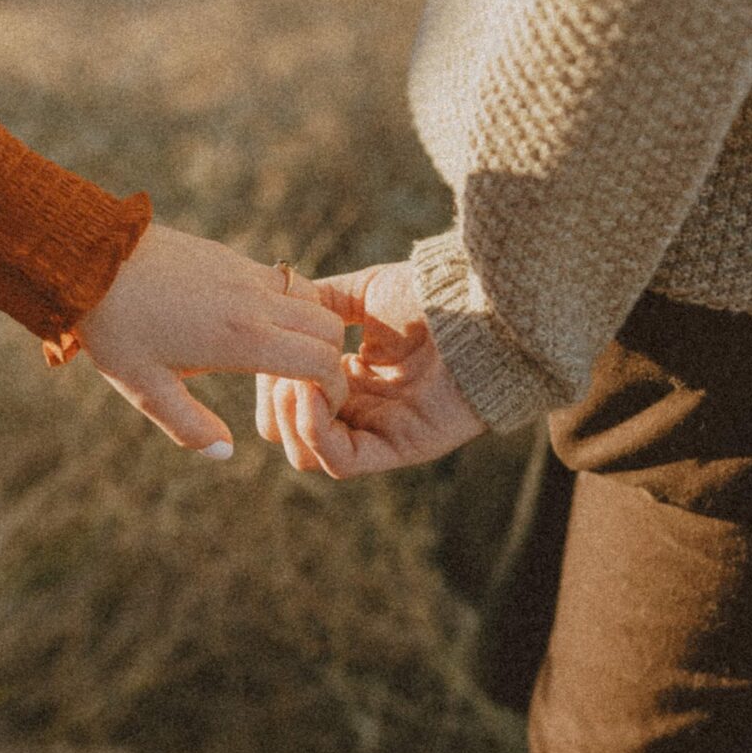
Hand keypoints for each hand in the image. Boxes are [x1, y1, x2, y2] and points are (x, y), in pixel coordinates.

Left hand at [76, 223, 347, 454]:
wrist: (89, 257)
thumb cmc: (115, 328)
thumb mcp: (145, 389)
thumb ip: (190, 427)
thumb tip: (225, 453)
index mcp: (241, 338)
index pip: (320, 361)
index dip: (332, 389)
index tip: (319, 406)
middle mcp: (253, 301)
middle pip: (328, 327)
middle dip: (330, 358)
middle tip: (307, 385)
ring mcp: (244, 273)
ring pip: (311, 298)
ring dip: (312, 326)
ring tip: (285, 355)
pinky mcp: (230, 258)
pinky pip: (281, 280)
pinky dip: (289, 304)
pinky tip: (256, 326)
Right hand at [256, 259, 484, 477]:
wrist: (482, 308)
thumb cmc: (433, 295)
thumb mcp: (366, 291)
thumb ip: (322, 300)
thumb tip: (282, 302)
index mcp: (350, 379)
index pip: (288, 401)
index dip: (270, 382)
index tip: (269, 348)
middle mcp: (361, 411)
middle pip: (289, 434)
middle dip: (273, 404)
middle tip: (282, 368)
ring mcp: (378, 433)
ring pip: (306, 454)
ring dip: (289, 418)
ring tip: (298, 378)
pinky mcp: (398, 449)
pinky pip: (340, 461)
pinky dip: (314, 431)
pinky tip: (312, 390)